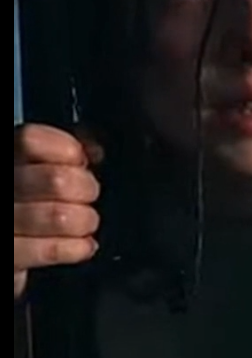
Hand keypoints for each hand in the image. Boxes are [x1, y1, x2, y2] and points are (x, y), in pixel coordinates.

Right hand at [14, 124, 102, 299]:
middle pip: (54, 179)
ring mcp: (6, 223)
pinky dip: (77, 248)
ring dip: (84, 219)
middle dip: (86, 187)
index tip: (82, 160)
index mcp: (11, 157)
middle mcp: (5, 187)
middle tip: (90, 194)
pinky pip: (49, 251)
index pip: (30, 140)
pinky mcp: (10, 257)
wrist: (16, 240)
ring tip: (87, 221)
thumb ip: (71, 147)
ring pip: (57, 216)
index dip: (67, 149)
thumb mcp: (48, 163)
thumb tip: (95, 151)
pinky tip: (84, 245)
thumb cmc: (36, 195)